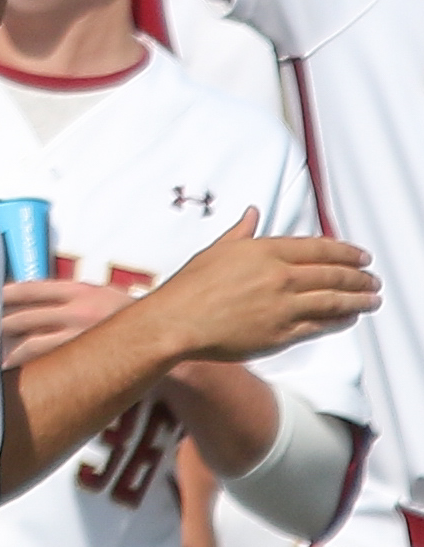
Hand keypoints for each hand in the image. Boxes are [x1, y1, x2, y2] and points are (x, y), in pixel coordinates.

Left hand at [0, 273, 131, 366]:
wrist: (166, 340)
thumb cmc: (127, 319)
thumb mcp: (102, 295)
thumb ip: (70, 296)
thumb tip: (30, 298)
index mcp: (81, 292)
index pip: (32, 289)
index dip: (5, 294)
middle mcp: (78, 311)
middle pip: (22, 317)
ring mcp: (80, 338)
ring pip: (28, 345)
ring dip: (3, 352)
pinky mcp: (84, 360)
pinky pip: (46, 366)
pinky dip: (25, 369)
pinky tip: (9, 376)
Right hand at [141, 211, 380, 364]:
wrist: (174, 323)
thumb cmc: (188, 289)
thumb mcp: (216, 251)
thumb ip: (241, 232)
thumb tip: (252, 214)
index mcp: (266, 252)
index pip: (320, 248)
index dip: (346, 251)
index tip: (360, 256)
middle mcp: (280, 276)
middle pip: (334, 274)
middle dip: (359, 277)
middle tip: (371, 279)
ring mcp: (283, 306)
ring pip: (334, 301)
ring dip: (358, 300)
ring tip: (371, 299)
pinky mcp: (281, 333)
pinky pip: (320, 325)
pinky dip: (340, 321)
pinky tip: (349, 318)